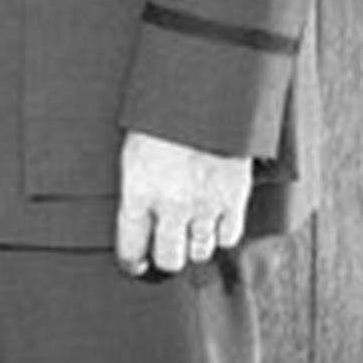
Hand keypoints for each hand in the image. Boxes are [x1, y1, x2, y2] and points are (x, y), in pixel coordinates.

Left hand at [116, 130, 249, 275]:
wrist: (202, 97)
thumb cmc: (161, 120)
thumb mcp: (132, 152)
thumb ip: (134, 189)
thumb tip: (135, 219)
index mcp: (137, 191)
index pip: (130, 246)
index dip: (130, 262)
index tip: (133, 266)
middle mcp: (170, 205)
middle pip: (169, 259)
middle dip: (164, 259)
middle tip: (163, 252)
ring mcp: (204, 205)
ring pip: (200, 252)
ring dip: (193, 246)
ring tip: (188, 232)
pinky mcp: (233, 200)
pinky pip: (227, 237)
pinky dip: (220, 234)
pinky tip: (212, 221)